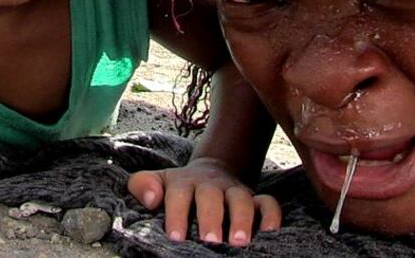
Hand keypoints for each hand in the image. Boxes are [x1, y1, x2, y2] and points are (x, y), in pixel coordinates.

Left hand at [128, 157, 280, 246]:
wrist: (208, 173)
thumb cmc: (177, 188)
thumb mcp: (157, 181)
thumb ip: (143, 185)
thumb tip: (151, 199)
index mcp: (183, 183)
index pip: (179, 194)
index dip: (177, 213)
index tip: (175, 236)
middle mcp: (210, 185)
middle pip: (211, 196)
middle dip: (211, 218)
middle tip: (210, 240)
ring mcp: (234, 191)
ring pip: (242, 199)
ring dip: (242, 219)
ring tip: (239, 242)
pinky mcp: (255, 199)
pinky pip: (268, 203)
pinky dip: (271, 216)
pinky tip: (269, 232)